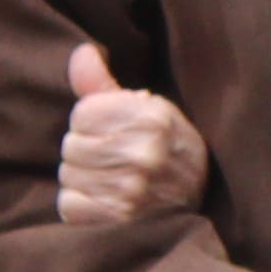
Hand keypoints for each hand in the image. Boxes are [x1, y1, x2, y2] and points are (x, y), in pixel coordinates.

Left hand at [56, 39, 208, 224]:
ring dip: (84, 181)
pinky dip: (83, 207)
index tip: (114, 134)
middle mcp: (144, 152)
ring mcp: (131, 189)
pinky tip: (106, 205)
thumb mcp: (149, 111)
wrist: (201, 209)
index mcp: (153, 117)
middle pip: (72, 144)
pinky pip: (70, 204)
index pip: (83, 113)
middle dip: (87, 153)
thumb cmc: (169, 152)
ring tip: (112, 184)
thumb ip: (106, 84)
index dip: (93, 124)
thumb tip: (80, 51)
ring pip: (69, 175)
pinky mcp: (117, 220)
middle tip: (115, 163)